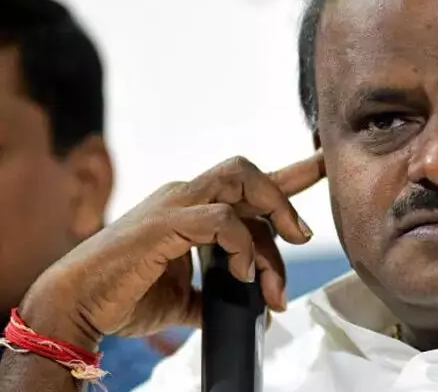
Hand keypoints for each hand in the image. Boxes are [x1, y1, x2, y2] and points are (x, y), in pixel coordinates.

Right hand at [17, 153, 324, 348]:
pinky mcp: (164, 223)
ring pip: (240, 182)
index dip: (290, 173)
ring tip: (271, 272)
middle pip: (250, 173)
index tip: (323, 164)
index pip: (249, 184)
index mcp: (193, 208)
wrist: (77, 306)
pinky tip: (240, 274)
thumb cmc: (124, 295)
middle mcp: (186, 196)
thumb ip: (217, 293)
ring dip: (270, 221)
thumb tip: (254, 310)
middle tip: (302, 239)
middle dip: (285, 199)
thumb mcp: (183, 297)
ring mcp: (174, 204)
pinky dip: (239, 246)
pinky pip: (219, 219)